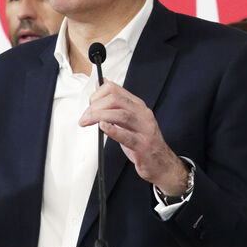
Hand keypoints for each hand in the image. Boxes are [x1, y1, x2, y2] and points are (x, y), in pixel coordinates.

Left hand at [79, 81, 187, 195]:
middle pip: (116, 100)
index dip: (97, 94)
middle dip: (95, 106)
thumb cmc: (142, 140)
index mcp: (137, 105)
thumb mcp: (129, 118)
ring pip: (121, 115)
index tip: (89, 105)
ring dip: (99, 116)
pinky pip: (127, 136)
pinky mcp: (143, 145)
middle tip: (85, 117)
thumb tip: (101, 84)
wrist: (161, 162)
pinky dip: (113, 130)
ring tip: (87, 122)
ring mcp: (144, 129)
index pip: (115, 89)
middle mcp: (142, 114)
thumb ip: (115, 103)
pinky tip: (103, 127)